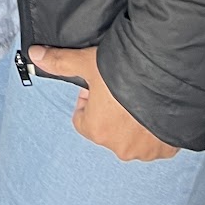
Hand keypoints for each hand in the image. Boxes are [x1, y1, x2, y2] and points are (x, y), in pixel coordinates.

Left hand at [27, 45, 178, 161]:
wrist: (171, 76)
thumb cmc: (125, 70)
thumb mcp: (88, 62)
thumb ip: (61, 62)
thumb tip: (34, 54)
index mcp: (96, 130)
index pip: (82, 120)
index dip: (89, 99)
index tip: (100, 84)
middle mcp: (120, 147)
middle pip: (107, 128)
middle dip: (111, 111)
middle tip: (121, 86)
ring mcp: (146, 150)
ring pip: (133, 136)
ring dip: (134, 120)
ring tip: (141, 93)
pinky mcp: (168, 149)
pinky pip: (157, 140)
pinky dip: (155, 127)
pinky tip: (158, 104)